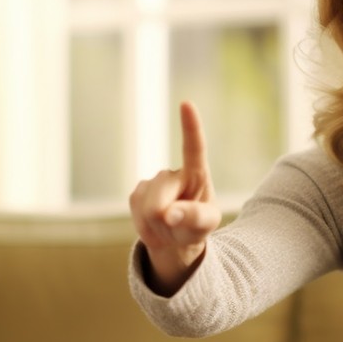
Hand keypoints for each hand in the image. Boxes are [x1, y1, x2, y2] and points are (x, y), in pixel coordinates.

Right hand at [127, 101, 221, 293]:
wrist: (175, 238)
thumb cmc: (196, 226)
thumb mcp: (205, 225)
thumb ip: (193, 218)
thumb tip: (169, 214)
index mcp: (196, 173)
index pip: (194, 147)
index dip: (190, 126)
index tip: (186, 104)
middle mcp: (173, 173)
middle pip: (160, 197)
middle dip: (164, 218)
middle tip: (175, 226)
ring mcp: (152, 182)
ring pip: (148, 207)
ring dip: (156, 224)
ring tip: (167, 226)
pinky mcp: (137, 193)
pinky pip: (137, 212)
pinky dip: (146, 227)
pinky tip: (154, 225)